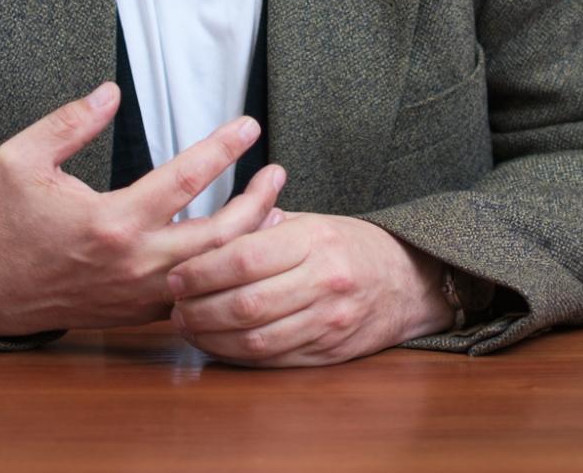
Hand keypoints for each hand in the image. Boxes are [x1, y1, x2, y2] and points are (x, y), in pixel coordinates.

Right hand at [0, 82, 285, 335]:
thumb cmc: (6, 220)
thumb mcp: (20, 158)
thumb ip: (68, 123)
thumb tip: (110, 92)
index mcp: (111, 220)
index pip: (184, 178)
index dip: (222, 148)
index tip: (248, 125)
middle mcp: (134, 261)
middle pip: (219, 234)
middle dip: (257, 200)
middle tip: (276, 171)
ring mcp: (141, 292)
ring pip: (216, 271)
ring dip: (250, 239)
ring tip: (276, 208)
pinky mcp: (140, 311)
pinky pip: (198, 296)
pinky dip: (224, 272)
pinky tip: (243, 250)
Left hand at [166, 212, 455, 366]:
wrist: (409, 282)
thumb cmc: (351, 246)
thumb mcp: (314, 221)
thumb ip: (264, 226)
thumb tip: (210, 229)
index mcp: (315, 240)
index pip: (245, 257)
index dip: (202, 270)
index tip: (176, 275)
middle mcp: (324, 281)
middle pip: (246, 302)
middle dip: (199, 308)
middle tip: (173, 306)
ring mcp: (328, 321)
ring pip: (256, 338)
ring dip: (211, 337)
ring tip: (188, 327)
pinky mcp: (329, 353)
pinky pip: (273, 360)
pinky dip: (237, 356)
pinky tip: (217, 345)